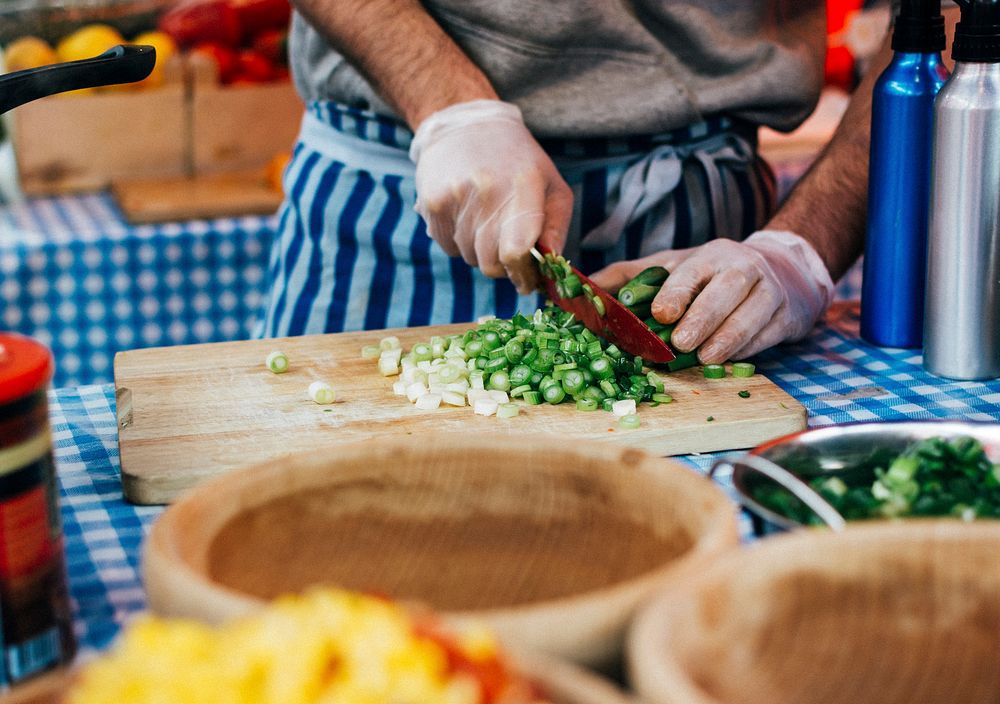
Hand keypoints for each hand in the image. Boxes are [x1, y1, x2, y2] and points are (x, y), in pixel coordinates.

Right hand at [410, 100, 572, 292]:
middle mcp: (487, 190)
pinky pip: (449, 248)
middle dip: (504, 267)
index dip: (522, 275)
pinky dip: (460, 242)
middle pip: (492, 263)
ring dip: (481, 251)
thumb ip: (556, 226)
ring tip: (486, 220)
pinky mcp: (432, 204)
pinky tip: (467, 216)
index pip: (517, 250)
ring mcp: (456, 197)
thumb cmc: (517, 161)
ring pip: (470, 258)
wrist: (464, 125)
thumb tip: (551, 266)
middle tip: (509, 250)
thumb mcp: (550, 183)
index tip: (527, 281)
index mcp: (524, 184)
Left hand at [589, 231, 834, 362]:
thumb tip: (585, 287)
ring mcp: (769, 291)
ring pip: (750, 314)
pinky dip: (748, 348)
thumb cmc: (714, 275)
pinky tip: (731, 359)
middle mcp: (742, 268)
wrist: (783, 272)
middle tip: (680, 342)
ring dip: (727, 338)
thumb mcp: (674, 267)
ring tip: (706, 357)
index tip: (661, 312)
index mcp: (710, 256)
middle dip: (703, 317)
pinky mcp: (786, 316)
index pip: (693, 271)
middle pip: (726, 290)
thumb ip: (630, 276)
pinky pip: (767, 334)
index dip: (677, 291)